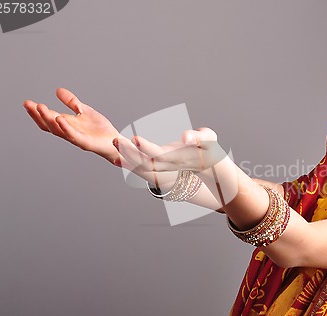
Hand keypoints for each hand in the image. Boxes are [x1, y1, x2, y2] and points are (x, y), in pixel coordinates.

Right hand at [24, 88, 121, 164]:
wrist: (115, 141)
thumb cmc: (99, 129)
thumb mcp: (84, 110)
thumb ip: (71, 102)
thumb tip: (57, 90)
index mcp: (67, 124)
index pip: (48, 118)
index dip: (37, 111)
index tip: (27, 102)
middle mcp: (68, 131)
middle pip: (49, 125)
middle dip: (38, 115)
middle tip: (30, 105)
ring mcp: (76, 137)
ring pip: (58, 130)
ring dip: (48, 119)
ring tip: (41, 108)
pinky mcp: (85, 142)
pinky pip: (73, 135)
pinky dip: (65, 127)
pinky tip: (60, 118)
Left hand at [113, 128, 228, 182]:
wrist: (211, 167)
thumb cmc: (211, 149)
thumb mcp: (210, 140)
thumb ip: (199, 137)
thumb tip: (185, 136)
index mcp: (178, 158)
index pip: (159, 155)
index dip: (146, 148)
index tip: (134, 138)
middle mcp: (168, 165)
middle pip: (146, 162)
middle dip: (130, 152)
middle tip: (115, 140)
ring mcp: (164, 167)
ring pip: (142, 165)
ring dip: (127, 156)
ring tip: (114, 144)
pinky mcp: (160, 165)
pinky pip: (142, 167)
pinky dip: (130, 163)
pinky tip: (117, 158)